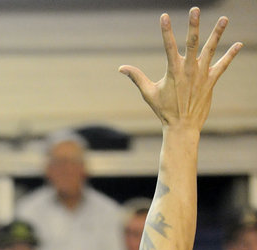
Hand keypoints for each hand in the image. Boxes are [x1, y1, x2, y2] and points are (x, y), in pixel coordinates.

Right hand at [119, 8, 240, 131]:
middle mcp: (189, 70)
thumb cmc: (164, 110)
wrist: (182, 127)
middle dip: (193, 26)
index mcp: (173, 71)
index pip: (168, 46)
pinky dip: (231, 55)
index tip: (164, 16)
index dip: (166, 31)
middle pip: (192, 43)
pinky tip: (239, 44)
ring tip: (224, 18)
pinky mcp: (211, 81)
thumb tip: (121, 68)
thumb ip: (137, 77)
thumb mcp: (148, 93)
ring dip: (217, 34)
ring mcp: (201, 75)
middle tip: (195, 10)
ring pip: (211, 50)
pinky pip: (223, 65)